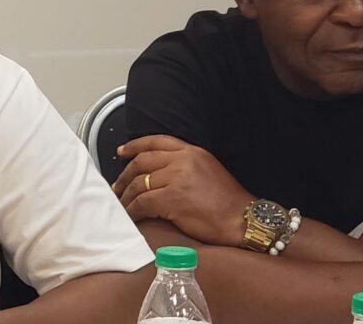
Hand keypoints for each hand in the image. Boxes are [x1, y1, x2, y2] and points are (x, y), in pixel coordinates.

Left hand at [112, 134, 253, 246]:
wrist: (244, 220)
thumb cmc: (228, 202)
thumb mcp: (208, 170)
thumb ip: (185, 165)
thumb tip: (160, 173)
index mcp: (192, 151)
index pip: (156, 141)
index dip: (134, 146)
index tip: (121, 152)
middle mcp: (183, 160)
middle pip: (143, 161)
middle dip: (125, 174)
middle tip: (118, 186)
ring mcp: (178, 178)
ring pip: (141, 183)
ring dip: (127, 195)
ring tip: (122, 204)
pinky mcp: (173, 199)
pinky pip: (143, 202)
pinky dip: (133, 210)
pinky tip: (132, 216)